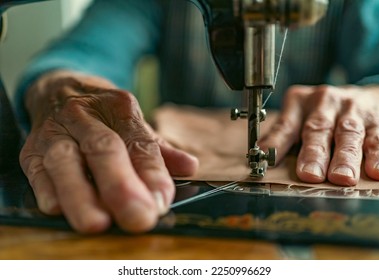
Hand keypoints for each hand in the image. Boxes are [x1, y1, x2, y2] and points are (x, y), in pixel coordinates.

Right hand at [20, 71, 197, 232]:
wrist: (60, 89)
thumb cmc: (104, 114)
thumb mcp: (133, 124)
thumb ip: (160, 150)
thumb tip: (190, 167)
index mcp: (120, 108)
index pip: (140, 143)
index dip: (152, 173)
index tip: (162, 201)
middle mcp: (86, 116)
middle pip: (104, 148)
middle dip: (121, 186)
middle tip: (139, 218)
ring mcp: (56, 131)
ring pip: (65, 161)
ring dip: (81, 194)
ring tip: (97, 223)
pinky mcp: (31, 149)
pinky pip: (37, 171)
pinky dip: (47, 190)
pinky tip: (58, 209)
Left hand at [259, 85, 378, 185]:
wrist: (367, 96)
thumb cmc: (326, 112)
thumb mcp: (301, 116)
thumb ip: (283, 136)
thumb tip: (261, 157)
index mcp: (301, 102)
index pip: (286, 124)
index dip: (277, 143)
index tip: (267, 161)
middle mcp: (326, 103)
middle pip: (318, 128)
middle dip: (314, 153)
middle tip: (309, 174)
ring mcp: (353, 111)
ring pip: (348, 134)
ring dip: (345, 157)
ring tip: (341, 177)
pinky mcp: (377, 122)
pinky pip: (378, 140)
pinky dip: (378, 156)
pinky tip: (377, 171)